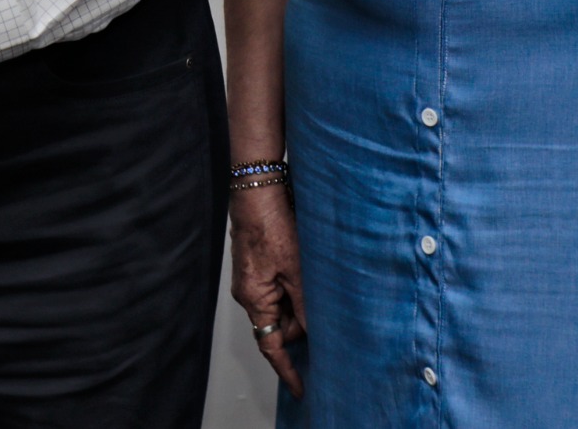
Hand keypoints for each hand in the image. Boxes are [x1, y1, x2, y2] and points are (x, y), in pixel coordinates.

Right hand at [229, 182, 307, 397]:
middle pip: (280, 325)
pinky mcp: (258, 265)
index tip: (301, 388)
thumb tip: (315, 334)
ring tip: (318, 281)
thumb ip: (306, 306)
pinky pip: (279, 288)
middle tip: (328, 312)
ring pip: (282, 305)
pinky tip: (310, 272)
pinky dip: (296, 288)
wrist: (257, 190)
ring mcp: (252, 279)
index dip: (287, 370)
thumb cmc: (271, 225)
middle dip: (304, 324)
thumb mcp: (298, 270)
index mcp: (255, 298)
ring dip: (302, 301)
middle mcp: (249, 292)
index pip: (270, 346)